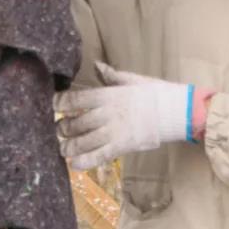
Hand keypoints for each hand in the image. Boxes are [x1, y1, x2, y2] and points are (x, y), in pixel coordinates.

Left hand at [55, 63, 194, 169]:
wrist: (175, 111)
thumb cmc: (154, 93)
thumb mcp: (132, 80)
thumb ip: (111, 75)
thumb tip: (97, 65)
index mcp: (108, 95)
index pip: (76, 99)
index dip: (60, 103)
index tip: (53, 106)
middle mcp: (107, 114)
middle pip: (76, 123)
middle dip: (63, 128)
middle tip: (59, 130)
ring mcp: (114, 131)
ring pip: (84, 141)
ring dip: (69, 147)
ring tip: (62, 148)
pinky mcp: (122, 146)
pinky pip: (99, 156)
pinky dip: (85, 162)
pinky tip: (74, 164)